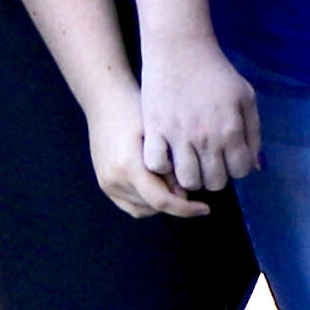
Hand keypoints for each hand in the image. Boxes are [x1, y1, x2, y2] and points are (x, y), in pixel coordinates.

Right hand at [88, 94, 208, 221]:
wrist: (105, 100)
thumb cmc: (136, 110)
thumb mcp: (159, 133)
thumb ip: (171, 165)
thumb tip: (183, 194)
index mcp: (128, 166)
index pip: (161, 201)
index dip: (186, 209)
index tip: (205, 208)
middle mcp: (114, 180)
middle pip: (153, 206)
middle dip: (175, 201)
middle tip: (188, 181)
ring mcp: (106, 183)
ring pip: (143, 209)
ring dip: (161, 202)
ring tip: (172, 179)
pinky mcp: (104, 184)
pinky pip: (130, 205)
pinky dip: (148, 202)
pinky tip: (160, 185)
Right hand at [137, 38, 263, 201]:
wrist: (180, 50)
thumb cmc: (217, 73)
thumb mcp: (246, 97)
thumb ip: (254, 132)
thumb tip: (255, 166)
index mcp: (231, 130)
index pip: (240, 171)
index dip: (237, 168)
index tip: (229, 158)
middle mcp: (206, 138)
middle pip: (214, 182)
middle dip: (215, 175)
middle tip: (209, 162)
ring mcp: (179, 136)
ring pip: (187, 181)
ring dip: (191, 177)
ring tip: (190, 162)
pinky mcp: (155, 130)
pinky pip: (156, 166)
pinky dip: (163, 166)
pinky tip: (168, 155)